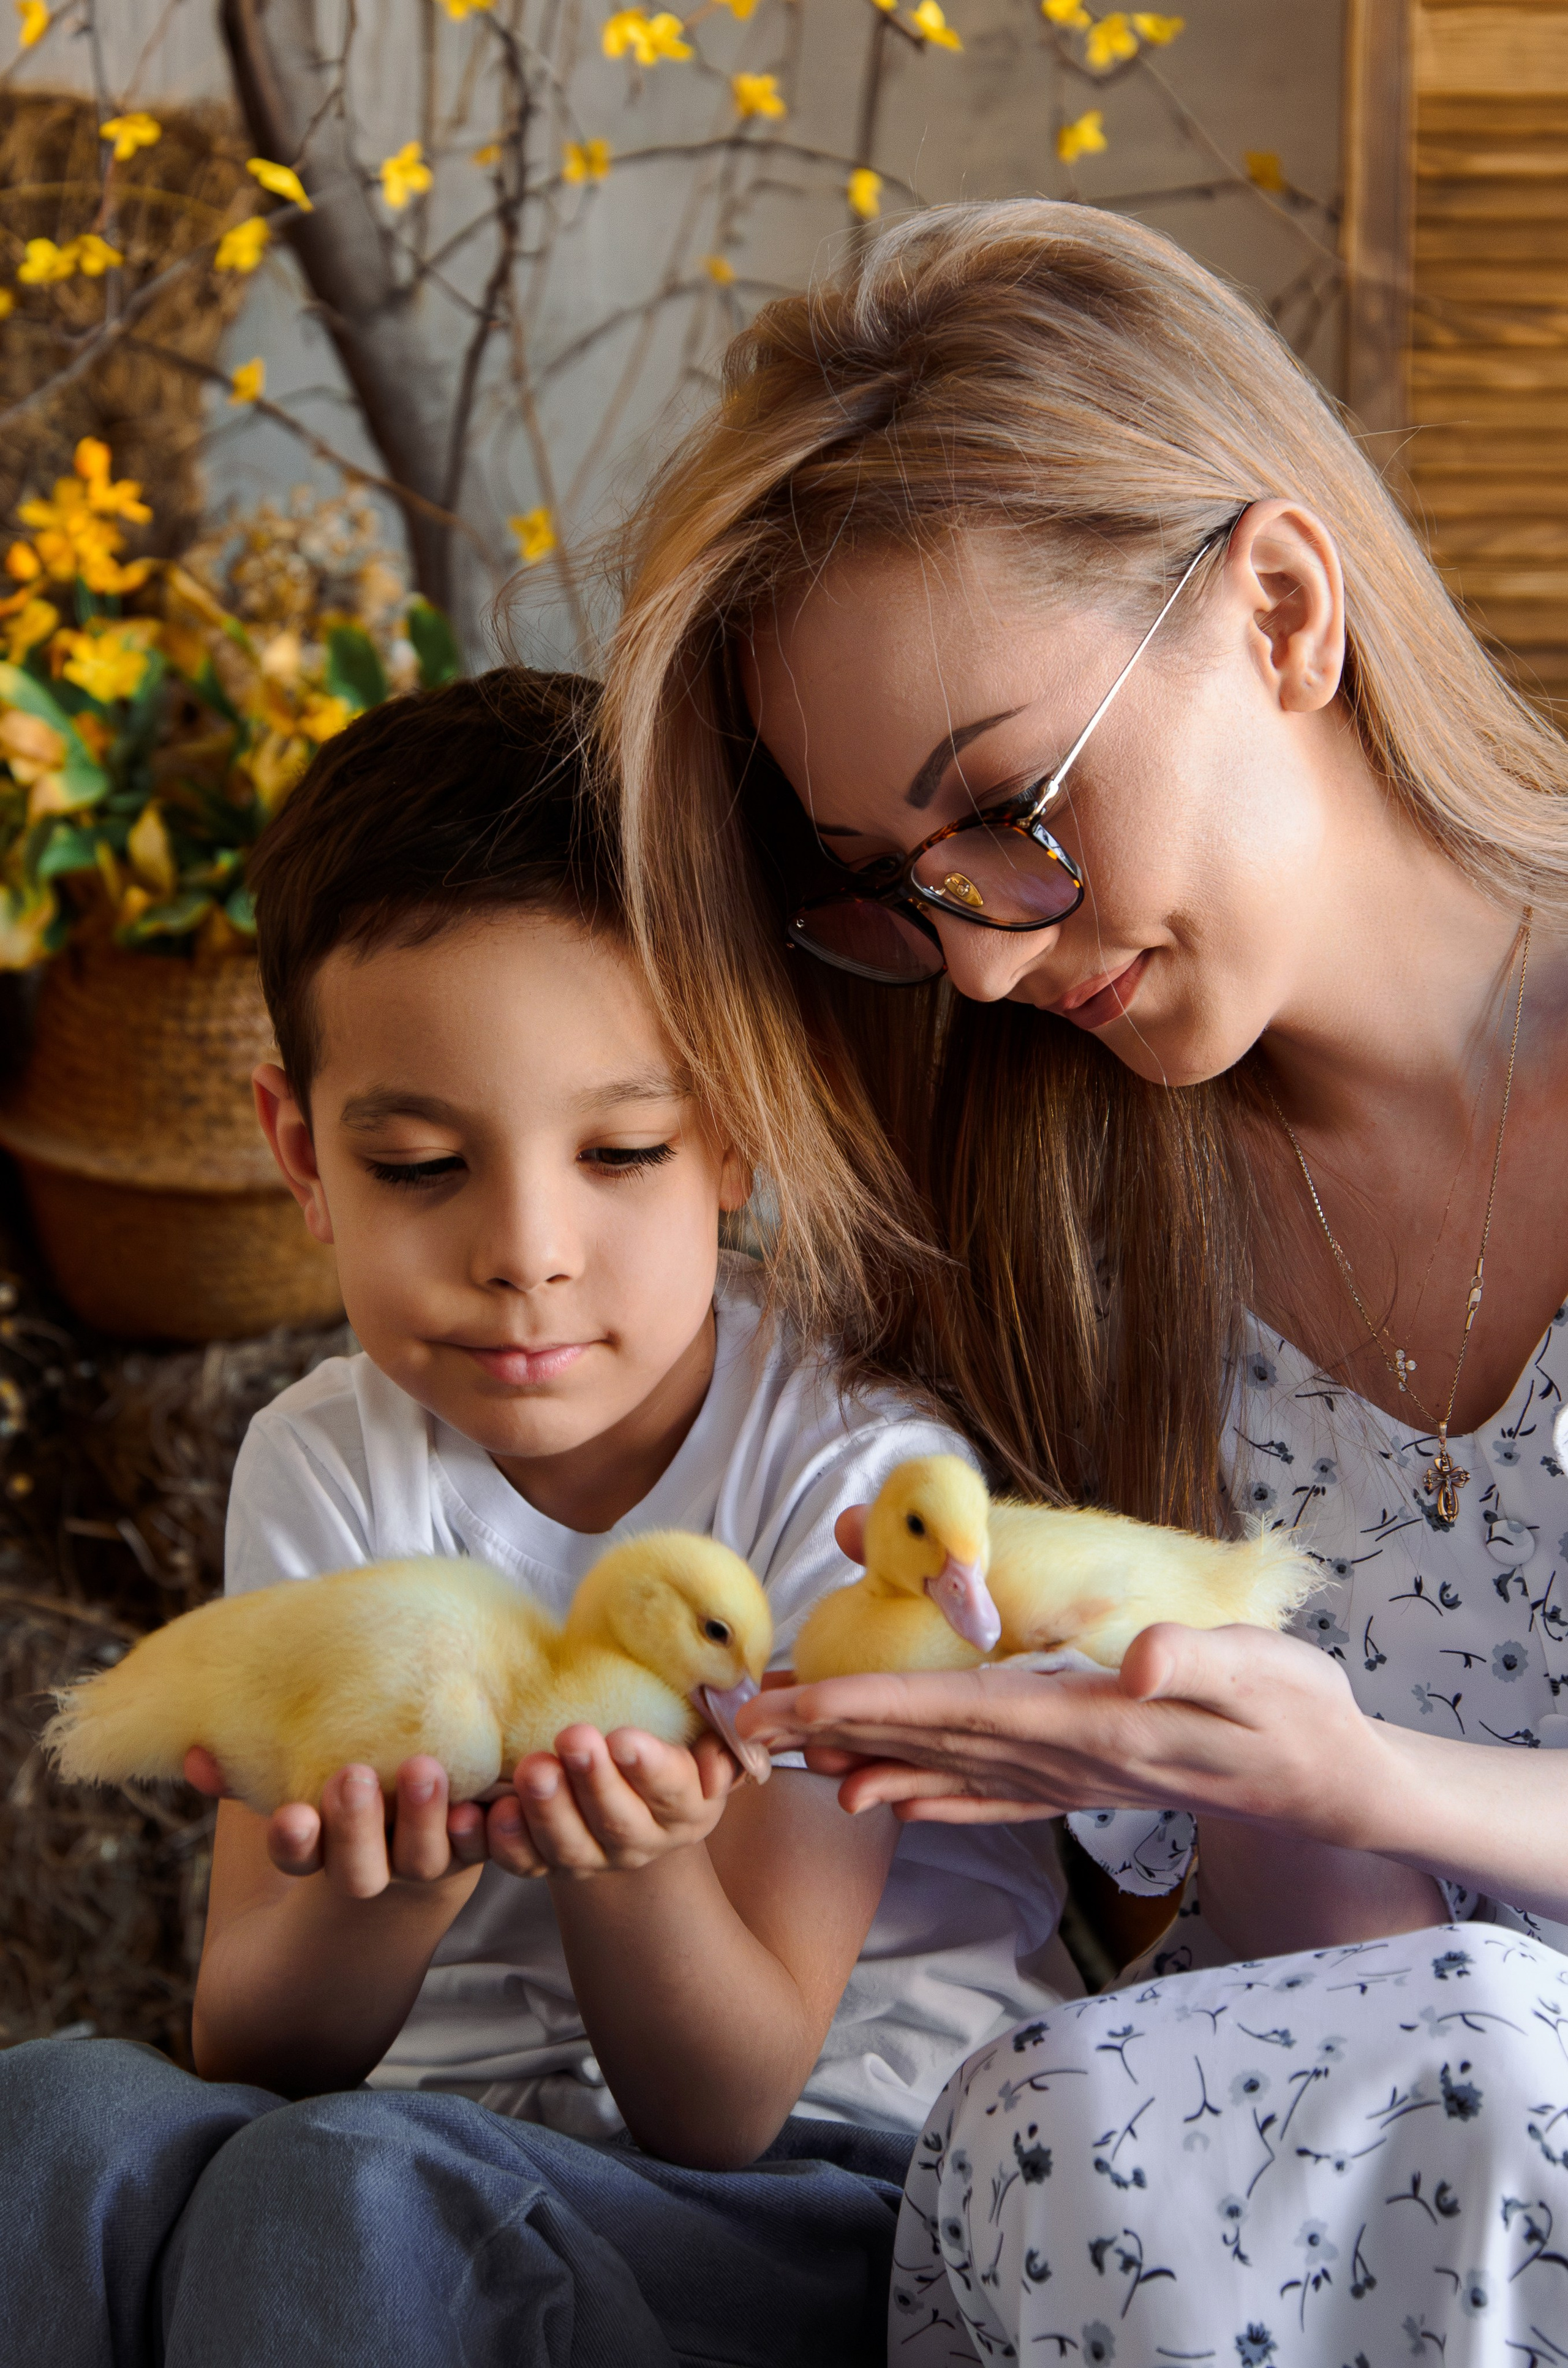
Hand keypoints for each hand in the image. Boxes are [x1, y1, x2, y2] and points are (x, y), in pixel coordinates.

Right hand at [184, 1746, 486, 1894]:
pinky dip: (493, 1830)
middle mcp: (376, 1862)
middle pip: (361, 1867)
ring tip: (425, 1770)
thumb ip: (247, 1766)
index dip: (294, 1841)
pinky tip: (495, 1803)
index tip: (290, 1815)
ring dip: (422, 1819)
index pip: (300, 1855)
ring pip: (426, 1857)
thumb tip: (192, 1755)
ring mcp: (430, 1855)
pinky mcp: (483, 1839)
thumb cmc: (345, 1776)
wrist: (434, 1792)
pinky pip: (490, 1845)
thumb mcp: (294, 1770)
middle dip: (355, 1827)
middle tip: (354, 1776)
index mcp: (325, 1850)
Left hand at [483, 1725, 737, 1878]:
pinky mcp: (545, 1864)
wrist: (625, 1794)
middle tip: (572, 1736)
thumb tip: (738, 1716)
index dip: (650, 1767)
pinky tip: (482, 1813)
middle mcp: (641, 1841)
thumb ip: (717, 1731)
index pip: (673, 1790)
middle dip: (593, 1779)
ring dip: (546, 1809)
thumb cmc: (662, 1746)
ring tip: (531, 1769)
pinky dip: (500, 1840)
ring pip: (568, 1846)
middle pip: (617, 1820)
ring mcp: (591, 1858)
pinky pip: (521, 1862)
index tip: (625, 1739)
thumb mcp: (699, 1735)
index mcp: (686, 1807)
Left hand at [735, 1623, 1392, 1850]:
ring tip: (786, 1758)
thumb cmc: (1300, 1710)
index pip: (958, 1711)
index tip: (799, 1704)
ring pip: (945, 1768)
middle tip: (744, 1726)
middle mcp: (1063, 1760)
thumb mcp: (1265, 1670)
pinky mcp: (1083, 1781)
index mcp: (1089, 1727)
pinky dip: (931, 1794)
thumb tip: (1137, 1662)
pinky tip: (887, 1801)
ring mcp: (1069, 1779)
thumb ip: (1198, 1661)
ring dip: (862, 1760)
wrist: (1334, 1782)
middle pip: (927, 1742)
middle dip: (833, 1733)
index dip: (873, 1707)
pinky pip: (989, 1794)